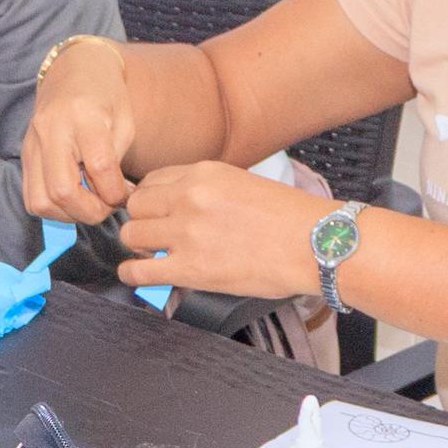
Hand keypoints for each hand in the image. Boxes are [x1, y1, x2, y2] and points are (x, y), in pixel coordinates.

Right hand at [21, 39, 136, 220]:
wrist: (73, 69)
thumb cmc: (106, 96)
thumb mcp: (124, 122)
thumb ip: (117, 162)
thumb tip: (113, 200)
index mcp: (83, 115)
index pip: (99, 167)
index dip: (116, 192)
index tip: (125, 194)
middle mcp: (51, 130)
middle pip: (63, 191)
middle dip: (91, 211)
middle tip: (107, 204)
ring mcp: (32, 143)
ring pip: (41, 201)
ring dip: (70, 213)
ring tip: (89, 202)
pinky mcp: (24, 155)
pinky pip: (32, 197)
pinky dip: (54, 208)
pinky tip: (74, 198)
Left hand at [109, 161, 324, 299]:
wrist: (315, 245)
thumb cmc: (290, 219)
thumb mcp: (243, 184)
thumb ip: (206, 190)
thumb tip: (180, 205)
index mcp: (203, 174)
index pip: (152, 180)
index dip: (151, 199)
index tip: (155, 212)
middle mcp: (189, 198)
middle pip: (136, 205)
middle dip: (143, 221)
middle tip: (154, 234)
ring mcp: (187, 233)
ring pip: (132, 234)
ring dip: (139, 246)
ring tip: (152, 254)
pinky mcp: (190, 268)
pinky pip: (139, 269)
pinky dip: (132, 273)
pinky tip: (140, 273)